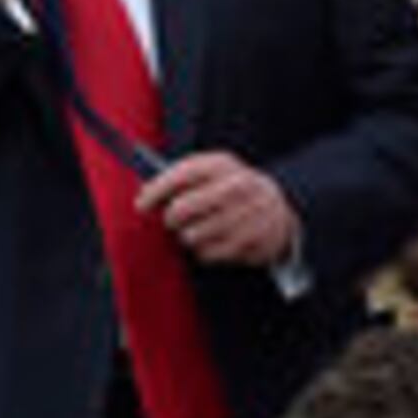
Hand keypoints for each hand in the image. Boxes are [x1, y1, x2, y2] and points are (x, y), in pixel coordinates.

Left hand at [136, 152, 298, 269]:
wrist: (277, 204)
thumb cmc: (230, 188)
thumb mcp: (211, 173)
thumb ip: (181, 180)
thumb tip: (146, 198)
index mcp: (222, 164)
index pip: (182, 174)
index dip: (157, 190)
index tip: (140, 204)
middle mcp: (237, 186)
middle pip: (183, 208)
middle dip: (170, 218)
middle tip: (172, 221)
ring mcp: (247, 214)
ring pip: (193, 236)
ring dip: (188, 237)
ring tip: (197, 231)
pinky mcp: (253, 239)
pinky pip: (209, 254)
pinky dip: (204, 252)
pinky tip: (212, 242)